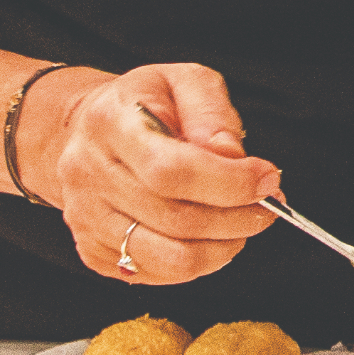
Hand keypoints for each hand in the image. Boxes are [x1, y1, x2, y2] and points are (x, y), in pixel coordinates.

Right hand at [38, 63, 278, 286]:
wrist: (87, 129)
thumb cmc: (144, 103)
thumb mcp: (184, 80)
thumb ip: (212, 112)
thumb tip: (231, 155)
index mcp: (110, 124)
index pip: (171, 170)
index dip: (229, 182)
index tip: (267, 178)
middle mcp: (89, 175)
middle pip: (176, 219)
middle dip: (238, 218)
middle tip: (266, 204)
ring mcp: (86, 219)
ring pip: (169, 258)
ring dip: (223, 247)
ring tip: (242, 223)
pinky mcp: (92, 251)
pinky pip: (156, 274)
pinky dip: (197, 263)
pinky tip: (210, 236)